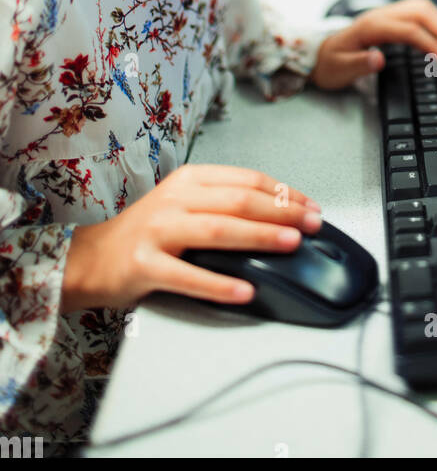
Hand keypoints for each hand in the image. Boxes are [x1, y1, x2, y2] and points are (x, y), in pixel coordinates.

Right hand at [60, 163, 323, 313]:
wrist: (90, 258)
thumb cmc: (145, 233)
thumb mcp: (184, 204)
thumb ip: (223, 204)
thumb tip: (279, 214)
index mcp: (190, 180)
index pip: (246, 179)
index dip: (284, 192)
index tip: (310, 206)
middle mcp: (174, 200)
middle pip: (238, 201)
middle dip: (282, 212)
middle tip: (312, 224)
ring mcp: (158, 231)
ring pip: (218, 230)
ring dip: (259, 237)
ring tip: (290, 245)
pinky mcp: (144, 265)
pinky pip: (188, 276)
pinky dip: (220, 284)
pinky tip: (245, 290)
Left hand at [311, 0, 436, 89]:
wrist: (317, 54)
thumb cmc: (329, 64)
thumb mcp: (339, 70)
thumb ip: (359, 64)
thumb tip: (378, 60)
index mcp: (370, 27)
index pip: (409, 29)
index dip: (430, 43)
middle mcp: (380, 15)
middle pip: (420, 11)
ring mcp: (386, 13)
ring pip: (422, 6)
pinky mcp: (390, 17)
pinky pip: (418, 11)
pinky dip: (434, 22)